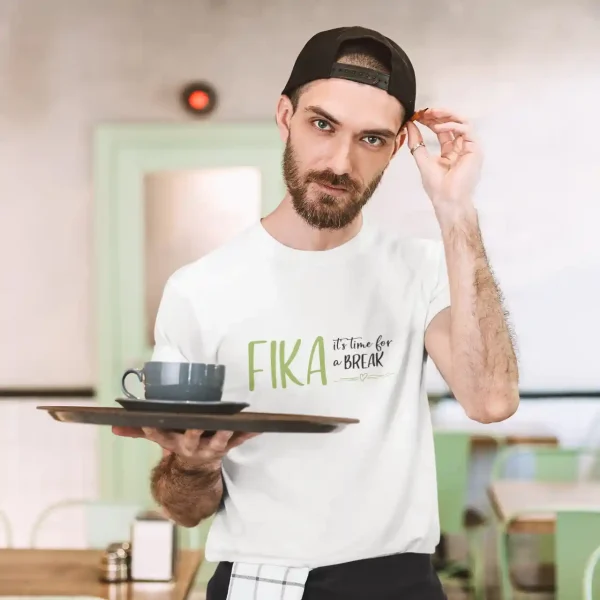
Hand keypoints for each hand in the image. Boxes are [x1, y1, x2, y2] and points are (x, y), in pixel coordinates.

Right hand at [112, 426, 258, 468]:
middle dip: (195, 429)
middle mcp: (191, 446)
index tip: (149, 421)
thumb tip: (113, 426)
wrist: (196, 472)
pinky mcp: (227, 446)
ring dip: (226, 432)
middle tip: (198, 420)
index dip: (154, 430)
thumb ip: (138, 431)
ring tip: (233, 420)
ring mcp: (210, 448)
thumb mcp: (159, 438)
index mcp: (173, 442)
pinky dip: (250, 433)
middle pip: (192, 437)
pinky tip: (260, 426)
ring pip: (219, 440)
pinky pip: (240, 440)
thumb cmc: (178, 443)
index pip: (160, 436)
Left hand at [406, 108, 482, 217]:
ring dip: (446, 115)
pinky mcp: (475, 149)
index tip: (418, 116)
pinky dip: (452, 126)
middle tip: (425, 111)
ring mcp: (469, 147)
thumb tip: (409, 125)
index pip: (442, 130)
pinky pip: (466, 130)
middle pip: (452, 123)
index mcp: (449, 151)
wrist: (447, 199)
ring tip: (431, 114)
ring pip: (462, 122)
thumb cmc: (436, 185)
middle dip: (439, 114)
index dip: (431, 121)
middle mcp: (460, 147)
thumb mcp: (422, 160)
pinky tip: (438, 128)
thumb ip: (416, 143)